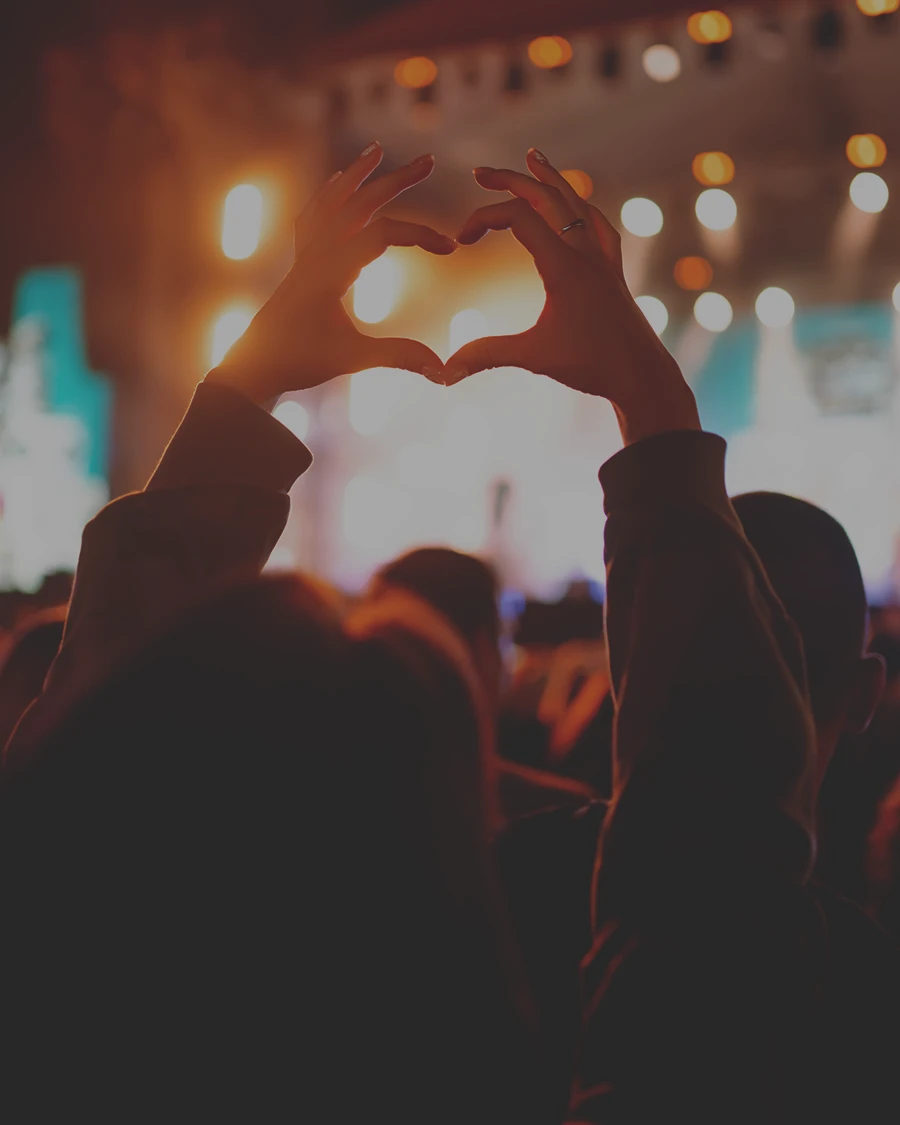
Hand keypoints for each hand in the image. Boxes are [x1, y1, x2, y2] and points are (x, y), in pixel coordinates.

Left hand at [208, 142, 455, 405]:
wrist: (251, 368)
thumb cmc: (299, 362)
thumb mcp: (352, 359)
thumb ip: (399, 356)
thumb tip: (444, 371)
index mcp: (330, 270)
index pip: (382, 234)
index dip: (420, 235)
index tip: (451, 248)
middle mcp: (316, 254)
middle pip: (359, 203)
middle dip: (396, 180)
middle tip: (429, 159)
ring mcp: (305, 257)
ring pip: (332, 202)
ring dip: (357, 175)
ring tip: (376, 150)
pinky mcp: (299, 266)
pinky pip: (313, 218)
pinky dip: (327, 196)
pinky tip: (335, 184)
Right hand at [446, 149, 698, 443]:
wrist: (642, 376)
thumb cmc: (591, 366)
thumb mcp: (533, 357)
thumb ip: (487, 355)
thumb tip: (443, 371)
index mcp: (563, 266)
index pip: (518, 217)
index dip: (483, 217)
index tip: (461, 241)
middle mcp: (585, 254)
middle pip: (547, 197)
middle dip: (510, 180)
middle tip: (480, 172)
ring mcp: (603, 260)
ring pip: (576, 203)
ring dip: (550, 179)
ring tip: (533, 158)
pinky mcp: (613, 272)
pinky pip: (598, 226)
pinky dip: (582, 208)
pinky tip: (578, 205)